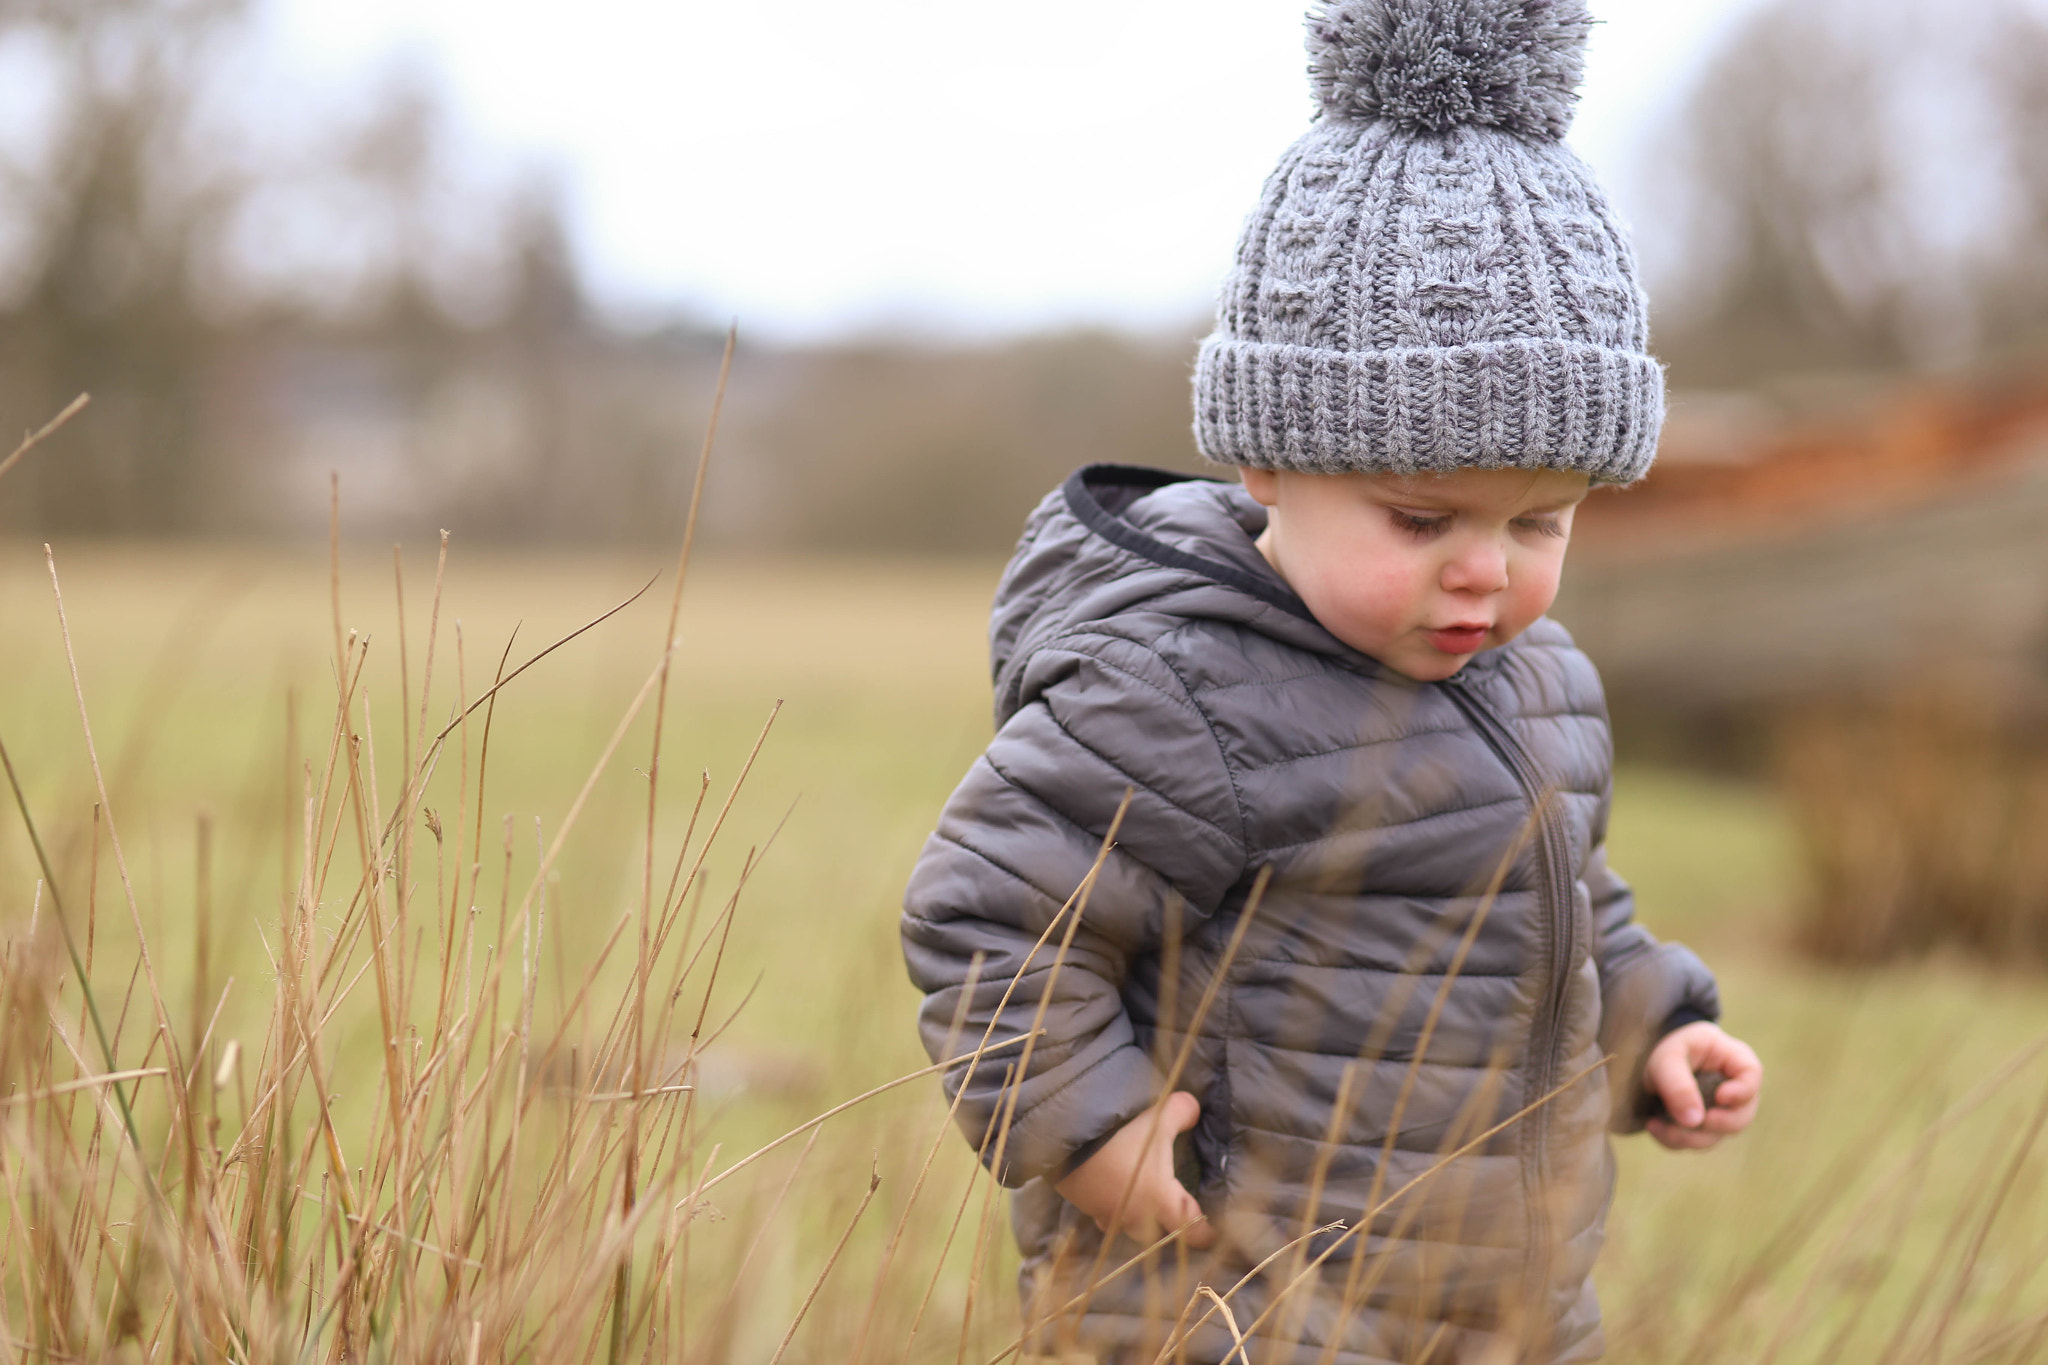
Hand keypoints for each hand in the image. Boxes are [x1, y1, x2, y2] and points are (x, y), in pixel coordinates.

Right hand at [1053, 1091, 1214, 1248]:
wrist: (1065, 1138)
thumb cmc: (1120, 1134)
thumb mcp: (1158, 1117)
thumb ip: (1183, 1112)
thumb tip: (1194, 1110)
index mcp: (1160, 1200)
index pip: (1191, 1231)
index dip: (1204, 1234)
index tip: (1210, 1232)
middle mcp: (1134, 1216)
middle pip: (1157, 1234)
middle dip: (1166, 1225)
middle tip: (1174, 1209)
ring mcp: (1106, 1213)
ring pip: (1127, 1226)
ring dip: (1135, 1217)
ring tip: (1139, 1198)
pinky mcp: (1083, 1205)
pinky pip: (1102, 1213)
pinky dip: (1110, 1205)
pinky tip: (1111, 1187)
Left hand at [1643, 1021, 1761, 1150]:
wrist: (1648, 1060)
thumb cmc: (1667, 1051)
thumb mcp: (1666, 1059)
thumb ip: (1678, 1084)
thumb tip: (1694, 1121)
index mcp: (1732, 1058)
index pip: (1751, 1074)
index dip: (1741, 1091)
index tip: (1720, 1097)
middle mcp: (1735, 1088)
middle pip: (1742, 1115)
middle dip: (1715, 1124)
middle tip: (1688, 1121)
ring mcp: (1723, 1111)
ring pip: (1719, 1135)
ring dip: (1689, 1136)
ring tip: (1657, 1124)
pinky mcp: (1706, 1127)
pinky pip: (1697, 1142)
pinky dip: (1676, 1140)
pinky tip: (1654, 1126)